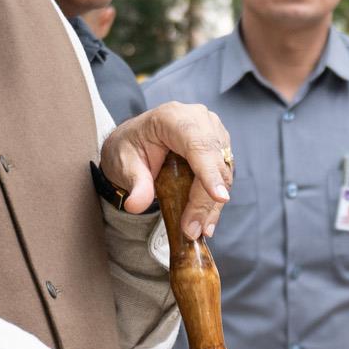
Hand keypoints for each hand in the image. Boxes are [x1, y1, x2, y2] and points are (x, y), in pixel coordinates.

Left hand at [101, 102, 234, 242]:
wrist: (136, 143)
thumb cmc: (130, 148)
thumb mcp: (124, 164)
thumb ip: (134, 183)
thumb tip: (136, 204)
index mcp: (173, 117)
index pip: (197, 143)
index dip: (209, 171)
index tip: (219, 197)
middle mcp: (199, 120)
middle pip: (214, 162)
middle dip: (206, 200)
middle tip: (194, 230)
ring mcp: (213, 133)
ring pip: (223, 173)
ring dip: (212, 205)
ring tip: (199, 230)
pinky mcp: (220, 149)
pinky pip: (223, 178)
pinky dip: (214, 202)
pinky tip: (204, 222)